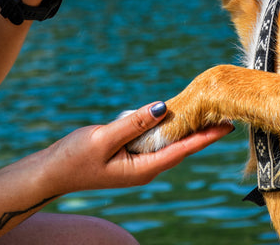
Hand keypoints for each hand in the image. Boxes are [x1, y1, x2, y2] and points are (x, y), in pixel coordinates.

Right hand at [45, 102, 234, 192]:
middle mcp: (145, 169)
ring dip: (187, 129)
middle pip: (181, 147)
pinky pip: (155, 141)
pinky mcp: (130, 156)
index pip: (182, 150)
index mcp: (142, 169)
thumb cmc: (74, 157)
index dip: (205, 137)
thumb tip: (162, 107)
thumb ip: (134, 123)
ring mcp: (138, 164)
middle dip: (203, 132)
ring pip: (169, 144)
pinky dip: (167, 128)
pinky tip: (176, 117)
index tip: (226, 126)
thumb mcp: (104, 138)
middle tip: (226, 114)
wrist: (53, 172)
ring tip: (209, 113)